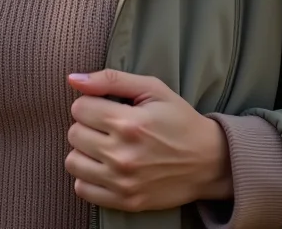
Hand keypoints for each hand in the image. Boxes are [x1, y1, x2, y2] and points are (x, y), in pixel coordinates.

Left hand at [65, 69, 231, 211]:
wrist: (209, 161)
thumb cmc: (180, 120)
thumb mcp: (153, 89)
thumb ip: (111, 79)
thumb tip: (72, 79)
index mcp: (129, 123)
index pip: (79, 108)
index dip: (91, 104)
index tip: (108, 108)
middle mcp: (122, 154)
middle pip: (74, 133)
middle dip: (87, 126)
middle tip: (108, 127)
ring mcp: (122, 181)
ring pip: (72, 161)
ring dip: (85, 152)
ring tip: (104, 147)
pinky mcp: (125, 201)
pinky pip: (82, 188)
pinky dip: (88, 177)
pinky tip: (105, 167)